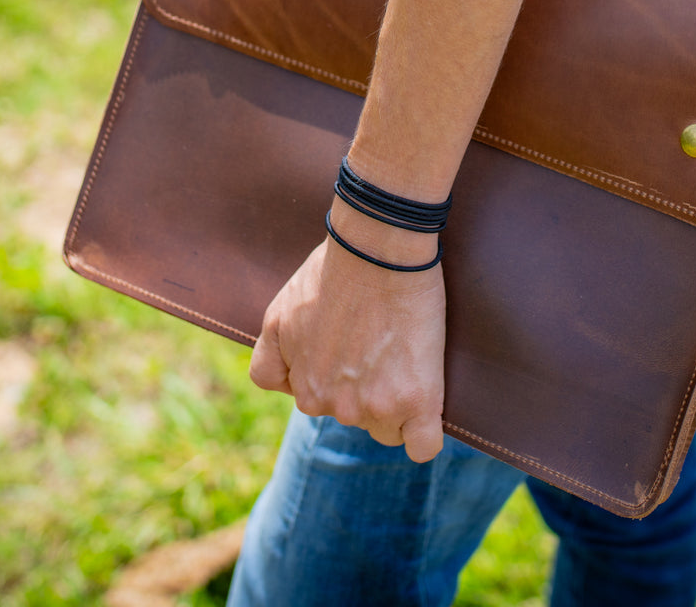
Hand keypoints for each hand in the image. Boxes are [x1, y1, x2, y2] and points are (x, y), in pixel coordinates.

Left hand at [249, 236, 445, 462]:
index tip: (351, 352)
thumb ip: (271, 360)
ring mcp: (375, 406)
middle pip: (356, 415)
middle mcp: (334, 405)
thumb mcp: (277, 314)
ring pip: (389, 427)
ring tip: (404, 352)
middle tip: (380, 341)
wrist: (375, 249)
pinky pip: (424, 445)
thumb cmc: (330, 270)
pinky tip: (425, 405)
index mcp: (304, 388)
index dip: (338, 378)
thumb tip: (285, 384)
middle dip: (367, 388)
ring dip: (397, 401)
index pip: (321, 404)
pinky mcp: (416, 402)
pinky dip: (425, 431)